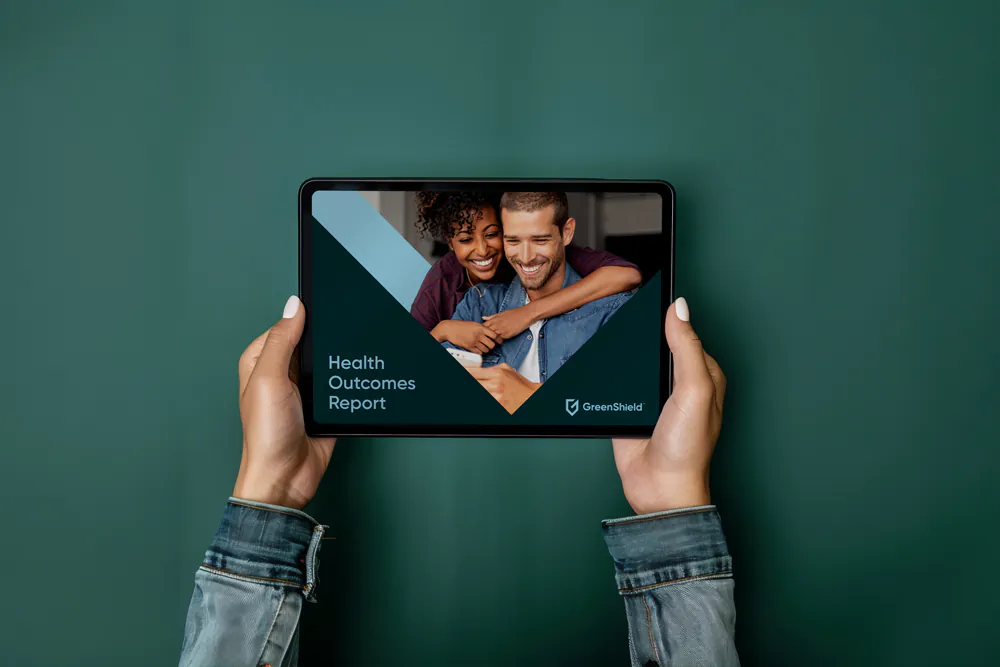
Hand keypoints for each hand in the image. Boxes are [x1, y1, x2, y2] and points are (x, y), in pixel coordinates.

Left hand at [233, 296, 335, 509]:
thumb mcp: (269, 380)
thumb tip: (294, 305)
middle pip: (309, 342)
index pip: (286, 325)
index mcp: (260, 361)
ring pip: (325, 362)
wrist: (287, 478)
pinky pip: (338, 384)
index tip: (325, 310)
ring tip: (348, 360)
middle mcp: (280, 373)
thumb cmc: (267, 435)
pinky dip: (347, 382)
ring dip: (337, 362)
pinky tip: (355, 380)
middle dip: (324, 340)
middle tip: (339, 338)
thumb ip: (280, 341)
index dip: (304, 318)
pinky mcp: (322, 405)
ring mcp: (302, 389)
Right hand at [436, 320, 501, 354]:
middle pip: (492, 344)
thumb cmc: (462, 325)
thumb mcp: (474, 324)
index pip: (494, 335)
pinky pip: (479, 353)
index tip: (500, 341)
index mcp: (481, 327)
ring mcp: (474, 342)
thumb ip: (482, 328)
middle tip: (491, 345)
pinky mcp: (469, 347)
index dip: (499, 339)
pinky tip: (479, 350)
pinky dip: (481, 352)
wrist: (450, 329)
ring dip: (487, 350)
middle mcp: (479, 335)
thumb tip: (491, 332)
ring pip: (486, 350)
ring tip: (485, 348)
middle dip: (492, 346)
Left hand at [467, 362, 539, 413]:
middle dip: (467, 381)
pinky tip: (486, 393)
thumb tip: (475, 369)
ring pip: (477, 392)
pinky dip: (484, 396)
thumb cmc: (519, 383)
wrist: (530, 396)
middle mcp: (495, 384)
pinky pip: (484, 400)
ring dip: (476, 389)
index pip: (472, 372)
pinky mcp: (498, 405)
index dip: (463, 372)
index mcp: (496, 373)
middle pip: (472, 383)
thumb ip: (490, 368)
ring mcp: (496, 396)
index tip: (459, 371)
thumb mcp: (506, 369)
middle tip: (466, 381)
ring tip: (480, 387)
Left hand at [482, 302, 538, 338]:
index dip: (481, 330)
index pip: (484, 326)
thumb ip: (492, 317)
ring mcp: (502, 330)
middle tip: (483, 339)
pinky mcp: (507, 335)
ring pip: (492, 337)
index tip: (481, 332)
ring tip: (490, 341)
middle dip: (484, 336)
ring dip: (491, 339)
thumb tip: (483, 317)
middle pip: (486, 332)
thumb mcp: (502, 313)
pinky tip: (497, 341)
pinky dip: (498, 341)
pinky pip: (500, 339)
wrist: (525, 315)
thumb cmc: (514, 313)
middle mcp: (497, 325)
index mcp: (495, 319)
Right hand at [612, 298, 725, 514]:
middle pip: (657, 344)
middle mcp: (680, 383)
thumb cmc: (688, 448)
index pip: (685, 331)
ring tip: (610, 336)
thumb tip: (679, 307)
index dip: (668, 315)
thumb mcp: (693, 390)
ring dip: (624, 355)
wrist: (659, 489)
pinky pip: (619, 383)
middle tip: (623, 312)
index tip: (649, 292)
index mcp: (703, 373)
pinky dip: (610, 375)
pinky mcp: (632, 408)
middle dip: (642, 332)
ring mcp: (655, 396)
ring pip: (636, 362)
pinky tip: (602, 369)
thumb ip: (687, 348)